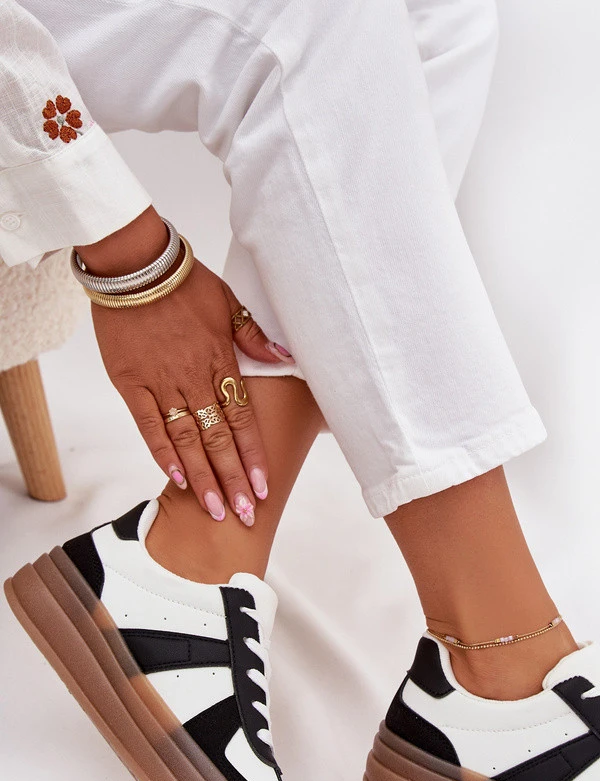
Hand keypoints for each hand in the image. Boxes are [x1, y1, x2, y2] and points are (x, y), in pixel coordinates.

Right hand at [78, 208, 292, 523]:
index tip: (263, 487)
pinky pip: (149, 425)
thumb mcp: (229, 303)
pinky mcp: (132, 384)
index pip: (243, 419)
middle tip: (245, 515)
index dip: (253, 456)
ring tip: (216, 510)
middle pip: (218, 439)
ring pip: (186, 440)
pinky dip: (162, 453)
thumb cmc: (185, 283)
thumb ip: (254, 337)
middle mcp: (194, 379)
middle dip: (233, 479)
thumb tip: (286, 360)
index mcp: (221, 362)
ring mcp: (162, 383)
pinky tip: (176, 479)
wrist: (135, 266)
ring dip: (202, 477)